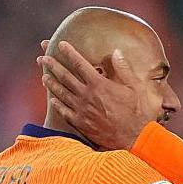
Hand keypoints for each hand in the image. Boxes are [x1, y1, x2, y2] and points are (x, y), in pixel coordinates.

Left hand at [37, 41, 158, 149]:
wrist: (135, 138)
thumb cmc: (138, 113)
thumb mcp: (137, 88)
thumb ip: (124, 69)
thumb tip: (116, 52)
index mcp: (100, 85)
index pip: (80, 64)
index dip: (69, 53)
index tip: (61, 44)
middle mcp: (87, 96)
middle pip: (65, 77)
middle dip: (53, 65)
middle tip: (44, 58)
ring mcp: (81, 110)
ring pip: (61, 93)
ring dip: (51, 83)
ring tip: (44, 76)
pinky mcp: (81, 123)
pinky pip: (64, 111)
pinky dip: (57, 104)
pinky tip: (53, 99)